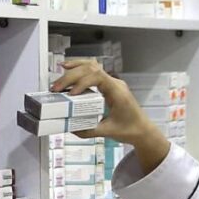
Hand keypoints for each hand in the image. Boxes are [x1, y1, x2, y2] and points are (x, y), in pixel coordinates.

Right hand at [50, 60, 170, 173]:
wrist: (142, 129)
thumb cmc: (129, 129)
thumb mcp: (107, 132)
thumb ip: (88, 130)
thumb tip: (69, 127)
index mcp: (117, 92)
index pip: (98, 77)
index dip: (81, 82)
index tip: (70, 95)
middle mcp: (114, 83)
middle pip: (91, 69)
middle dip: (72, 76)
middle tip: (56, 88)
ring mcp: (112, 82)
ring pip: (92, 66)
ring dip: (75, 68)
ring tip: (60, 72)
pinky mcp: (108, 85)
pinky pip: (93, 72)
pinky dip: (80, 68)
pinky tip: (69, 68)